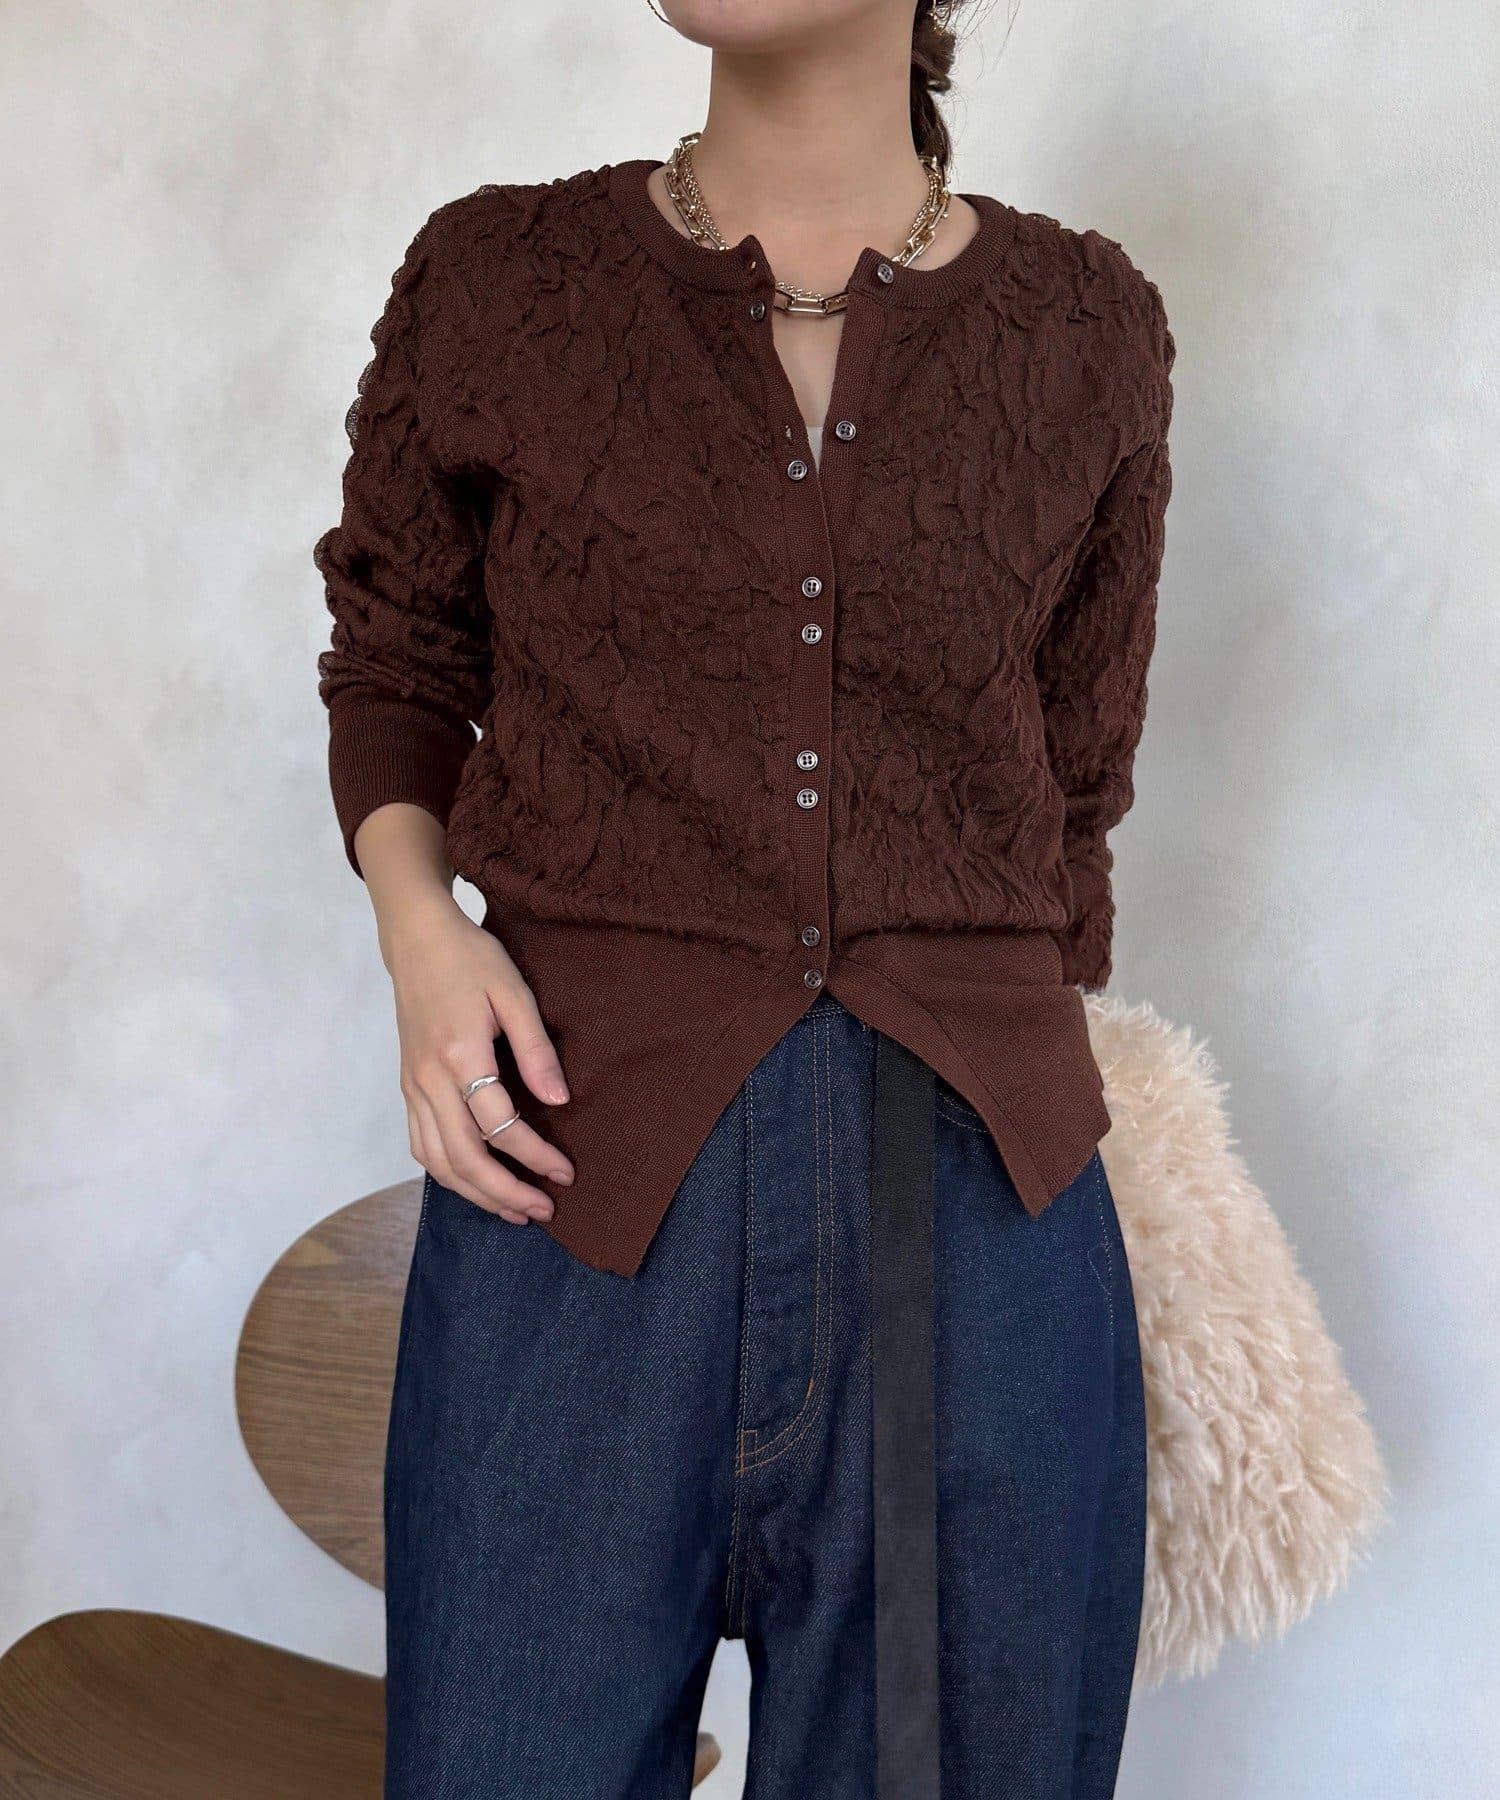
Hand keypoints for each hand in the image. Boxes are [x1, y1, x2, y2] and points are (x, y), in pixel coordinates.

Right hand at [383, 892, 572, 1224]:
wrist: (417, 939)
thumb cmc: (470, 959)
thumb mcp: (514, 992)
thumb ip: (536, 1049)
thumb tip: (559, 1100)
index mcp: (460, 1054)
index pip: (500, 1126)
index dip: (535, 1156)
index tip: (566, 1173)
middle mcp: (429, 1079)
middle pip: (464, 1157)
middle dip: (505, 1192)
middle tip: (543, 1209)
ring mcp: (412, 1086)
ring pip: (437, 1160)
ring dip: (475, 1193)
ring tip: (513, 1209)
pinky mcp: (407, 1087)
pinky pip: (420, 1144)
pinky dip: (447, 1173)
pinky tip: (474, 1182)